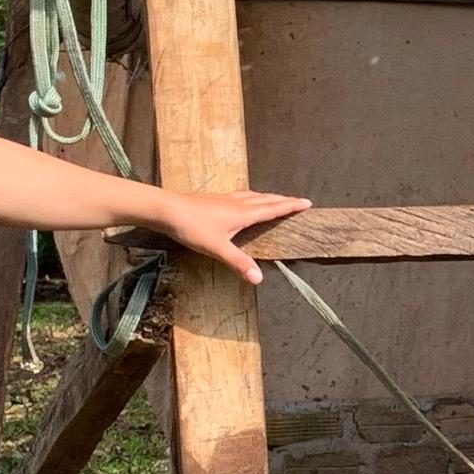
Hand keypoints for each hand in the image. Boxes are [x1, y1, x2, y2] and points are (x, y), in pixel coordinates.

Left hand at [150, 189, 310, 282]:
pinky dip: (250, 197)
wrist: (166, 209)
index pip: (273, 208)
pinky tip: (243, 201)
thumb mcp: (217, 248)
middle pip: (266, 199)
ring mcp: (224, 199)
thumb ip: (238, 263)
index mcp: (243, 213)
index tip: (307, 203)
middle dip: (283, 200)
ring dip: (267, 197)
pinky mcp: (213, 199)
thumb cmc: (192, 227)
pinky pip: (239, 196)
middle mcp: (237, 203)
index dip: (291, 206)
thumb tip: (259, 278)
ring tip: (274, 199)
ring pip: (252, 195)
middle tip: (296, 202)